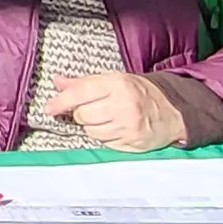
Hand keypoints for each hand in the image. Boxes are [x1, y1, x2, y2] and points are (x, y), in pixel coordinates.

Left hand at [43, 72, 188, 151]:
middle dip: (82, 113)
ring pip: (91, 131)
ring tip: (107, 118)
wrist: (173, 111)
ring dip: (93, 126)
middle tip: (93, 108)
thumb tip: (58, 82)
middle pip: (83, 115)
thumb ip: (84, 82)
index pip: (80, 93)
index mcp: (117, 84)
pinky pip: (104, 143)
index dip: (61, 102)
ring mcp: (127, 126)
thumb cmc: (141, 92)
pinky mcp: (131, 143)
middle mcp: (122, 105)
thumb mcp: (115, 80)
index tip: (50, 108)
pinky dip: (105, 137)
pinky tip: (115, 128)